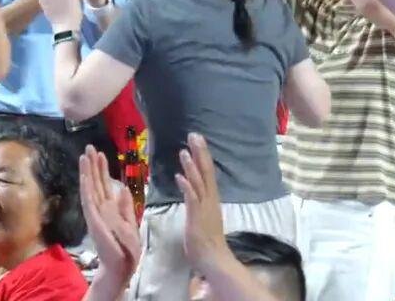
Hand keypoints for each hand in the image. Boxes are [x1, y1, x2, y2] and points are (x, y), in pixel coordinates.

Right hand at [79, 145, 141, 286]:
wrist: (122, 264)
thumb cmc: (125, 247)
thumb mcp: (129, 222)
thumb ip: (125, 206)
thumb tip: (122, 188)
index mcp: (109, 208)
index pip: (104, 184)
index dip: (102, 169)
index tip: (100, 154)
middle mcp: (100, 208)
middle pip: (95, 182)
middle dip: (92, 165)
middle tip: (89, 147)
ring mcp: (96, 213)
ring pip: (90, 188)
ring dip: (87, 172)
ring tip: (85, 156)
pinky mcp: (94, 220)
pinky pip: (89, 201)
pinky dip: (86, 188)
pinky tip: (84, 176)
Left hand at [175, 133, 234, 273]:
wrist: (215, 259)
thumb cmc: (207, 241)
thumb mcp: (203, 217)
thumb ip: (198, 203)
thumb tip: (192, 191)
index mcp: (211, 199)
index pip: (208, 173)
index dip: (203, 156)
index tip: (198, 140)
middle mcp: (209, 200)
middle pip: (205, 172)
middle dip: (200, 153)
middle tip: (194, 134)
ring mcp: (203, 208)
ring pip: (199, 182)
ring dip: (191, 166)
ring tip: (184, 150)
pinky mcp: (197, 217)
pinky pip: (192, 199)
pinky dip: (187, 186)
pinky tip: (179, 176)